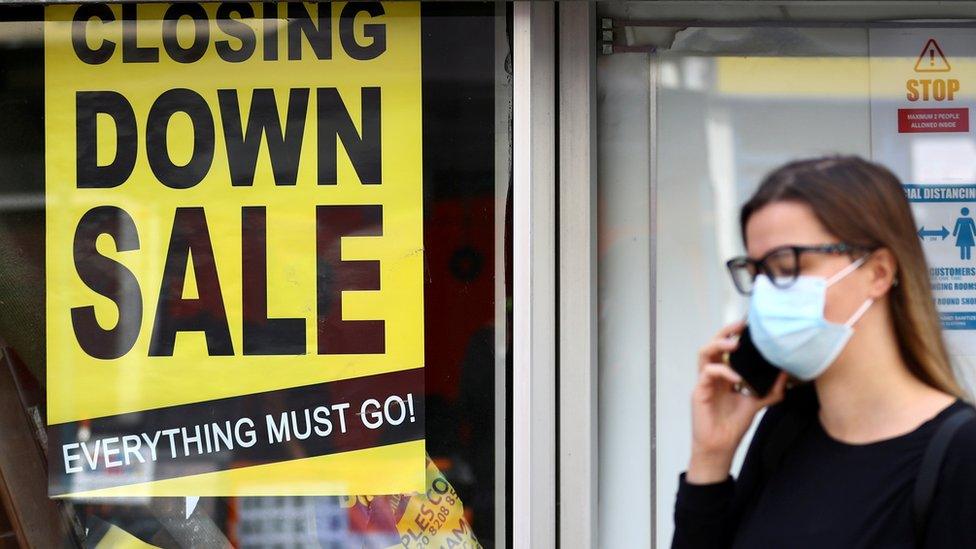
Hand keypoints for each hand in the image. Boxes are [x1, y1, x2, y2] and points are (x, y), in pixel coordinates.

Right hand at [686, 319, 786, 483]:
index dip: (735, 335)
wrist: (722, 446)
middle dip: (725, 332)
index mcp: (724, 375)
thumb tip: (786, 375)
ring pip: (704, 353)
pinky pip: (707, 373)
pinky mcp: (699, 391)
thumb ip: (770, 390)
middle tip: (741, 326)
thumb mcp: (756, 403)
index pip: (726, 349)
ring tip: (734, 344)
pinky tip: (736, 378)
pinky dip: (722, 371)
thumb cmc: (733, 425)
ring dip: (718, 345)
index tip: (750, 327)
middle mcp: (713, 375)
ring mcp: (704, 382)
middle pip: (713, 345)